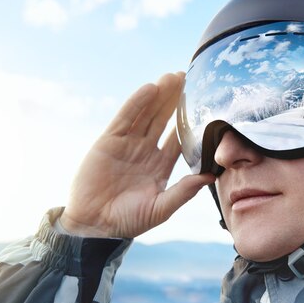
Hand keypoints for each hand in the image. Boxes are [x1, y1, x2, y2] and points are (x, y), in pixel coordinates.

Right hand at [60, 72, 214, 237]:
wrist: (94, 226)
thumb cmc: (128, 221)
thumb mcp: (160, 208)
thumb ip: (183, 192)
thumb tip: (210, 176)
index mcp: (159, 166)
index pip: (178, 139)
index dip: (189, 122)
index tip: (204, 105)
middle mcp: (144, 151)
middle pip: (163, 120)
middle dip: (175, 100)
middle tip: (189, 79)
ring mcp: (127, 144)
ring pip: (146, 114)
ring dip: (159, 95)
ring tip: (173, 76)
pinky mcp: (108, 141)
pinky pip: (125, 118)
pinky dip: (137, 102)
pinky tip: (151, 89)